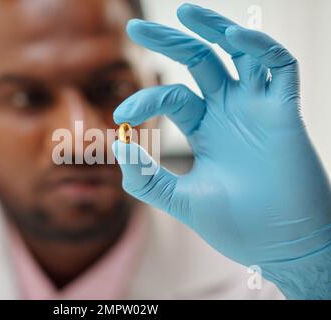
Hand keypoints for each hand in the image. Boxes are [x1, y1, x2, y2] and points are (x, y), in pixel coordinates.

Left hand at [112, 4, 330, 298]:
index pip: (172, 96)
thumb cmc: (235, 225)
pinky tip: (234, 37)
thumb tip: (118, 145)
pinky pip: (278, 66)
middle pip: (200, 62)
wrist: (280, 246)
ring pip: (238, 53)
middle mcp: (229, 112)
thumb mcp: (181, 200)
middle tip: (135, 28)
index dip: (145, 98)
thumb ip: (146, 178)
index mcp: (205, 128)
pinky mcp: (285, 112)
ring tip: (184, 11)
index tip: (121, 116)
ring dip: (214, 29)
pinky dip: (260, 47)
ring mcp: (257, 109)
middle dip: (170, 42)